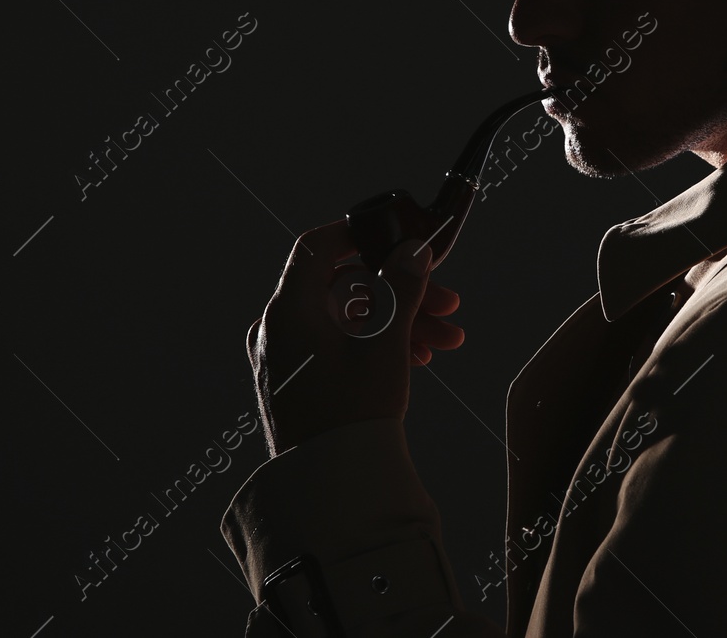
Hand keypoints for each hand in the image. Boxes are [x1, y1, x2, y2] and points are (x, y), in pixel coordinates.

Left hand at [245, 219, 466, 454]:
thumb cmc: (353, 414)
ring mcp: (285, 357)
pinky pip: (337, 346)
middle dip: (401, 292)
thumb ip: (402, 289)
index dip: (359, 235)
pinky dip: (376, 344)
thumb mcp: (386, 345)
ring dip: (399, 321)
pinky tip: (418, 357)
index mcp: (288, 311)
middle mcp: (278, 329)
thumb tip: (415, 250)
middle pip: (343, 287)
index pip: (316, 247)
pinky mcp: (297, 382)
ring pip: (347, 319)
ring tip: (448, 340)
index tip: (399, 239)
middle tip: (448, 304)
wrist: (329, 491)